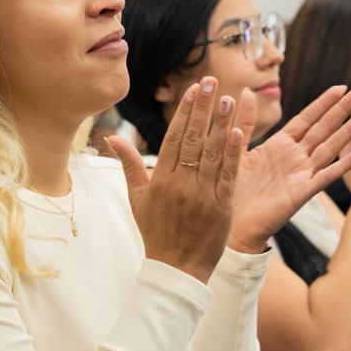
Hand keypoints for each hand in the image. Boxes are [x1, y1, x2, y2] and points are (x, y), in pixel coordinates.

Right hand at [108, 77, 243, 283]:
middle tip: (211, 81)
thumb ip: (129, 165)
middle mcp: (180, 184)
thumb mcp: (137, 199)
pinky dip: (233, 154)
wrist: (175, 270)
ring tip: (229, 98)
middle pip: (192, 139)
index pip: (173, 138)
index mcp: (160, 180)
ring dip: (220, 124)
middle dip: (202, 108)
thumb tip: (112, 138)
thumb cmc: (156, 232)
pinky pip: (227, 176)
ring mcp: (201, 196)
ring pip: (211, 153)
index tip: (194, 90)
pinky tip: (238, 132)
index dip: (184, 112)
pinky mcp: (221, 208)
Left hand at [226, 84, 350, 252]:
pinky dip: (343, 165)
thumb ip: (245, 121)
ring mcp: (301, 174)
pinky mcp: (302, 192)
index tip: (341, 87)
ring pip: (330, 147)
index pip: (307, 118)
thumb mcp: (236, 148)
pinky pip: (326, 176)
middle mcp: (295, 157)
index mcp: (280, 145)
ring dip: (349, 131)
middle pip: (324, 128)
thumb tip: (248, 92)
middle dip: (344, 109)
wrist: (231, 224)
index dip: (324, 102)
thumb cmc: (232, 189)